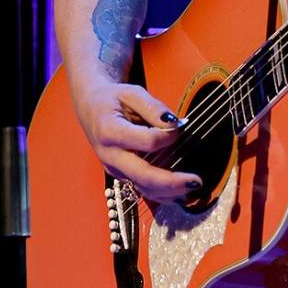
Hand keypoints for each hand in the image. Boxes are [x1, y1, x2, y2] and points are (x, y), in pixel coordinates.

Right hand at [74, 79, 201, 204]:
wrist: (90, 109)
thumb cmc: (113, 99)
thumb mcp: (132, 93)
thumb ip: (154, 107)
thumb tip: (175, 125)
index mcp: (110, 131)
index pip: (147, 141)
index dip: (168, 137)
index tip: (179, 127)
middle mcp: (110, 155)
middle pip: (143, 175)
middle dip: (171, 182)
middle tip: (196, 181)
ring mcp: (114, 168)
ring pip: (142, 188)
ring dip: (169, 192)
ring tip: (192, 188)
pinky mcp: (120, 175)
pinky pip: (141, 188)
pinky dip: (161, 194)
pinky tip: (180, 194)